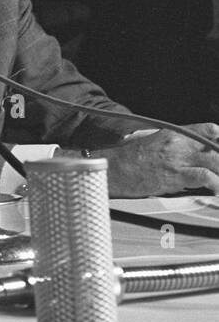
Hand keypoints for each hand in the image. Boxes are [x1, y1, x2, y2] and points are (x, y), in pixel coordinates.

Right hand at [83, 123, 218, 196]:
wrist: (112, 169)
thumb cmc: (127, 159)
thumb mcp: (151, 143)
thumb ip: (172, 146)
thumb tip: (188, 155)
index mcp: (173, 133)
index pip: (209, 130)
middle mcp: (179, 144)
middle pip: (216, 149)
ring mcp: (178, 159)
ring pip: (215, 162)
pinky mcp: (176, 175)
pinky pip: (206, 177)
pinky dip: (215, 185)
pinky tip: (216, 191)